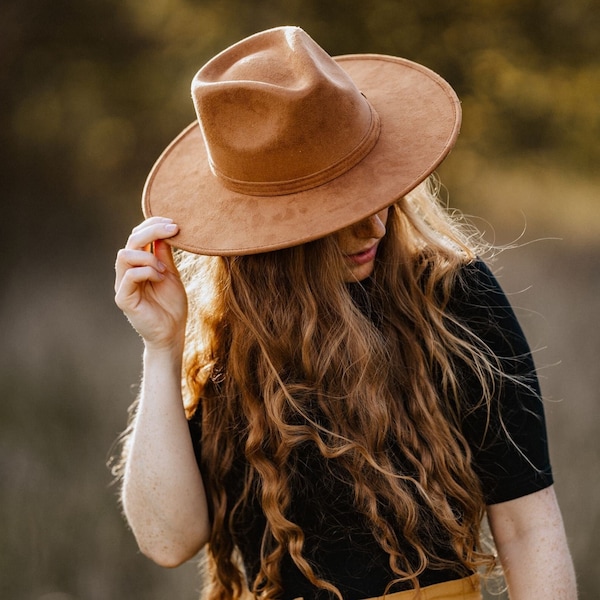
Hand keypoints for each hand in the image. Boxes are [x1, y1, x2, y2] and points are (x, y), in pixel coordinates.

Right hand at [115, 217, 187, 350]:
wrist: (172, 333)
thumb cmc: (172, 305)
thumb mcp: (171, 274)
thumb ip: (164, 254)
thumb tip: (164, 230)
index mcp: (138, 264)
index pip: (138, 235)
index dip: (153, 224)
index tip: (174, 223)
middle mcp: (127, 271)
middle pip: (131, 240)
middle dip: (152, 230)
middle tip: (174, 229)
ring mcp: (123, 284)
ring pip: (125, 254)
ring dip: (149, 256)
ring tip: (164, 269)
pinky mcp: (124, 298)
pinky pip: (129, 275)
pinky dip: (147, 272)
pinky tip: (160, 278)